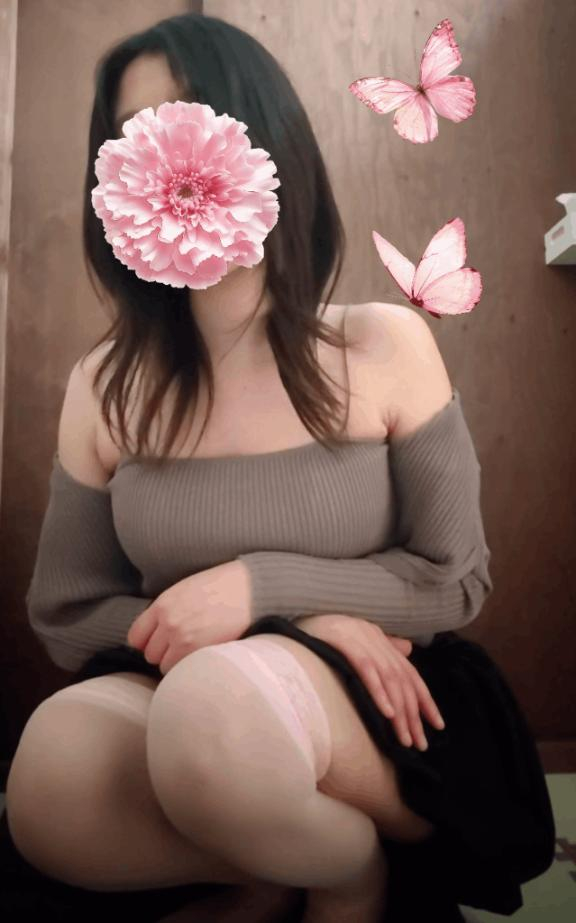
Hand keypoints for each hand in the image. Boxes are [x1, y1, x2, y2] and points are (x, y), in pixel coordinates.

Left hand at [126, 560, 251, 674]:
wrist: (249, 589)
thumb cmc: (221, 587)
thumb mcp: (185, 590)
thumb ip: (167, 610)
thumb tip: (156, 632)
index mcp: (162, 605)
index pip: (136, 637)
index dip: (147, 642)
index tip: (159, 642)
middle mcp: (168, 622)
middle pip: (150, 654)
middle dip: (163, 653)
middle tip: (182, 647)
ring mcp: (182, 638)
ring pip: (164, 666)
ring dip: (176, 662)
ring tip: (194, 652)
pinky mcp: (199, 651)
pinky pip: (181, 670)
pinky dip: (188, 668)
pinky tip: (202, 656)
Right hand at [293, 614, 444, 750]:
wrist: (293, 622)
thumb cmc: (319, 635)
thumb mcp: (354, 640)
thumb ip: (382, 647)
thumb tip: (408, 649)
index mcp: (377, 637)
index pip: (408, 672)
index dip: (425, 699)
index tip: (437, 725)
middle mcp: (373, 636)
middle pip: (402, 679)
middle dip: (414, 714)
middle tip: (420, 743)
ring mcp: (359, 637)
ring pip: (388, 678)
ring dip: (399, 711)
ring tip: (405, 738)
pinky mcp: (342, 641)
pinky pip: (366, 669)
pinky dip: (378, 691)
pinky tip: (387, 713)